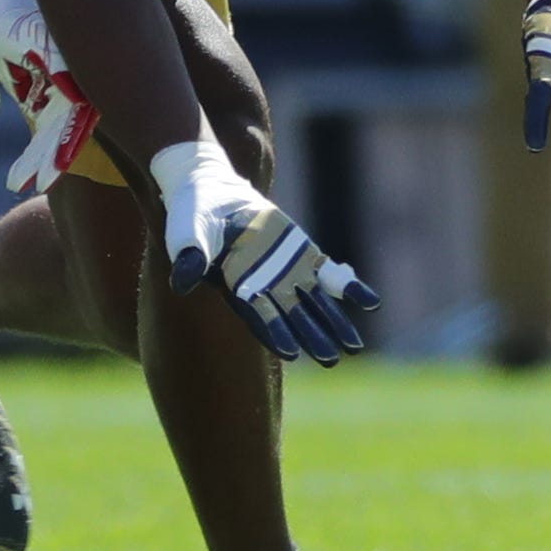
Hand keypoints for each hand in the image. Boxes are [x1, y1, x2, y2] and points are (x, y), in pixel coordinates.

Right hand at [150, 138, 378, 366]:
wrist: (212, 191)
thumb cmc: (193, 215)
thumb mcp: (188, 232)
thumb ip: (189, 256)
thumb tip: (181, 282)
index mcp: (238, 287)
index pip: (259, 315)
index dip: (275, 332)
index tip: (292, 352)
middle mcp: (266, 287)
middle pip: (293, 318)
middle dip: (311, 337)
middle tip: (330, 359)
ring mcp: (288, 273)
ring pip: (317, 304)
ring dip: (334, 324)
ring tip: (354, 347)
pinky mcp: (304, 255)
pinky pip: (331, 276)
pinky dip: (350, 288)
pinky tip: (370, 301)